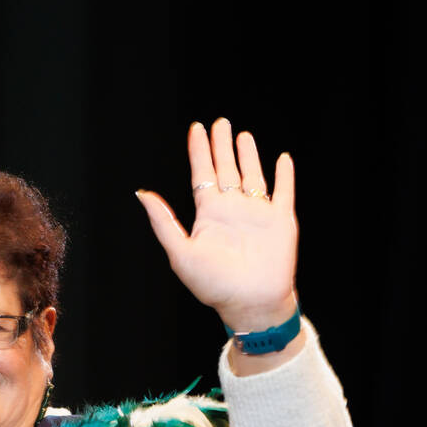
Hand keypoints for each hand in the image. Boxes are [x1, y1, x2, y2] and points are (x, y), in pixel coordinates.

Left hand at [136, 118, 298, 332]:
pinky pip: (283, 191)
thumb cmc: (213, 284)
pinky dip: (285, 175)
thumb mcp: (181, 252)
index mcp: (209, 215)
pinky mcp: (280, 220)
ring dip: (248, 155)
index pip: (202, 175)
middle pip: (225, 169)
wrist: (250, 303)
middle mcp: (232, 209)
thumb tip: (142, 194)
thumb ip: (163, 222)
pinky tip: (283, 158)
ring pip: (253, 175)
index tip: (196, 129)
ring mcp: (257, 213)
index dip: (199, 151)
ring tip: (242, 135)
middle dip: (222, 146)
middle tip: (220, 123)